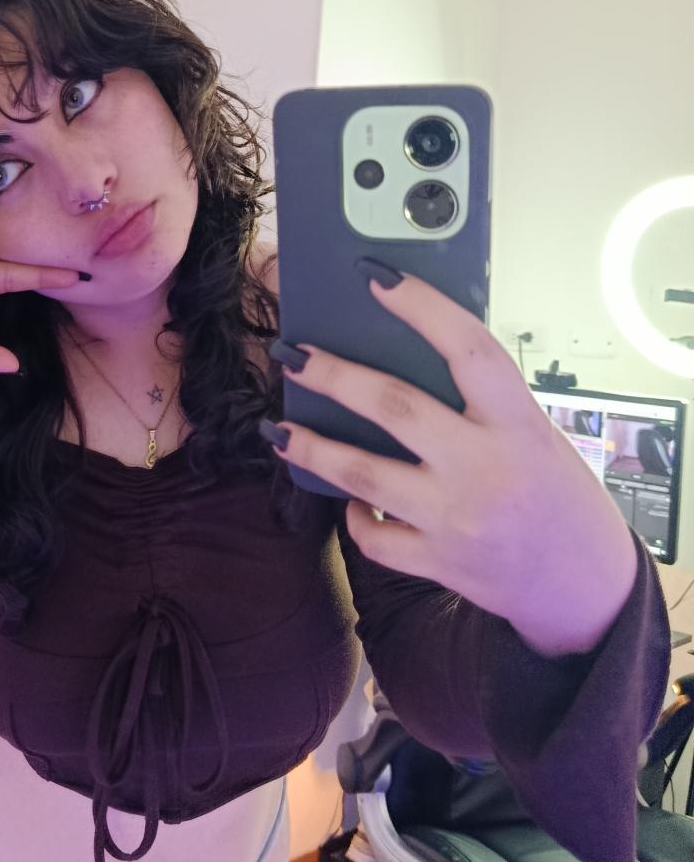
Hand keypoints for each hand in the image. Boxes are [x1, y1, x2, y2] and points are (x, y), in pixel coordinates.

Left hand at [270, 268, 637, 656]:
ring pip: (363, 474)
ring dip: (312, 448)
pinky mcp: (437, 562)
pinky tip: (348, 499)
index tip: (377, 277)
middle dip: (333, 376)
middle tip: (292, 355)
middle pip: (394, 408)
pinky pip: (373, 536)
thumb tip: (402, 356)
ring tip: (278, 428)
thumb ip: (480, 405)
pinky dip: (354, 515)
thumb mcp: (535, 435)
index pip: (469, 350)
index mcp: (519, 426)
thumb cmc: (558, 495)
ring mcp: (456, 519)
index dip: (422, 308)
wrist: (583, 584)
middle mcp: (486, 469)